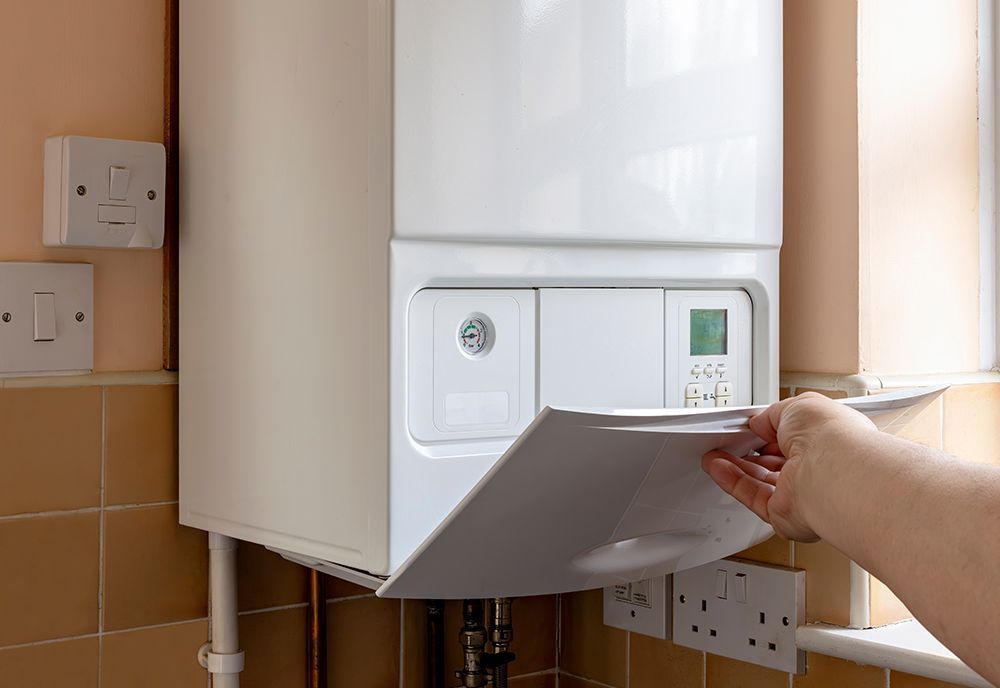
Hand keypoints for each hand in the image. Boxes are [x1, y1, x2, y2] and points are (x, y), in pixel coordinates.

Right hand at [701, 392, 876, 541]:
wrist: (833, 471)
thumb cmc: (831, 436)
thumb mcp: (798, 407)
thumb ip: (774, 414)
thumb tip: (761, 422)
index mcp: (827, 442)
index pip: (794, 438)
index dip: (771, 432)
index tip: (750, 427)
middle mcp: (817, 470)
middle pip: (776, 462)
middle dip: (750, 452)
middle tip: (728, 442)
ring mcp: (802, 493)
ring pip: (761, 481)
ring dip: (736, 467)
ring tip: (714, 455)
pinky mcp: (785, 514)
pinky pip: (753, 497)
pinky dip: (733, 482)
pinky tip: (718, 468)